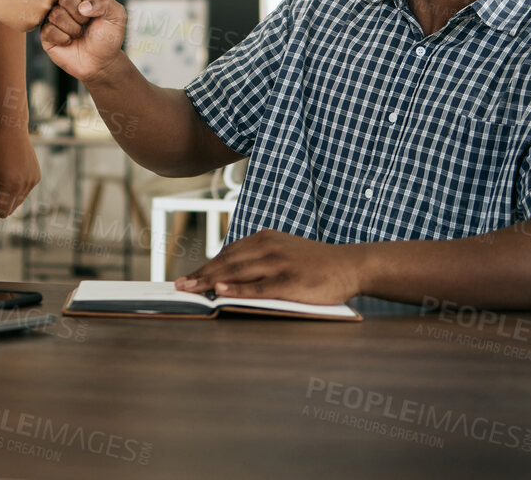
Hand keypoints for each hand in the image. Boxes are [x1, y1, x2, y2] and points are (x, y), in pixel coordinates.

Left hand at [0, 126, 40, 216]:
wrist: (8, 127)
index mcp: (12, 186)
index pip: (2, 212)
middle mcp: (26, 185)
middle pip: (11, 209)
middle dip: (0, 200)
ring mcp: (33, 180)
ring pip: (18, 200)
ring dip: (8, 194)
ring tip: (0, 176)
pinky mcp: (36, 175)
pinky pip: (25, 190)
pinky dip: (16, 186)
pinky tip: (10, 171)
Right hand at [39, 0, 126, 82]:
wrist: (101, 62)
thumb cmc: (108, 38)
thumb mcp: (117, 16)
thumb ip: (106, 2)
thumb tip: (83, 6)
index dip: (91, 1)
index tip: (97, 13)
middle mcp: (68, 3)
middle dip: (81, 16)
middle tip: (86, 25)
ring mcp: (56, 18)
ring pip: (56, 14)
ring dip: (72, 28)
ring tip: (79, 34)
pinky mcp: (47, 33)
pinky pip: (48, 30)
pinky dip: (63, 38)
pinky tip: (69, 42)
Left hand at [175, 229, 363, 304]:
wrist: (350, 264)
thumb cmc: (315, 263)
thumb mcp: (284, 251)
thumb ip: (260, 258)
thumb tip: (229, 275)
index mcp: (265, 238)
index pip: (227, 253)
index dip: (205, 266)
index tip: (186, 278)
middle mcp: (269, 247)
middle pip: (227, 262)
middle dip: (201, 275)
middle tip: (179, 287)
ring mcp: (279, 264)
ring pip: (237, 273)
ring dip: (211, 282)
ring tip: (191, 290)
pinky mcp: (290, 282)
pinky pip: (258, 286)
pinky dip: (237, 289)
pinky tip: (221, 292)